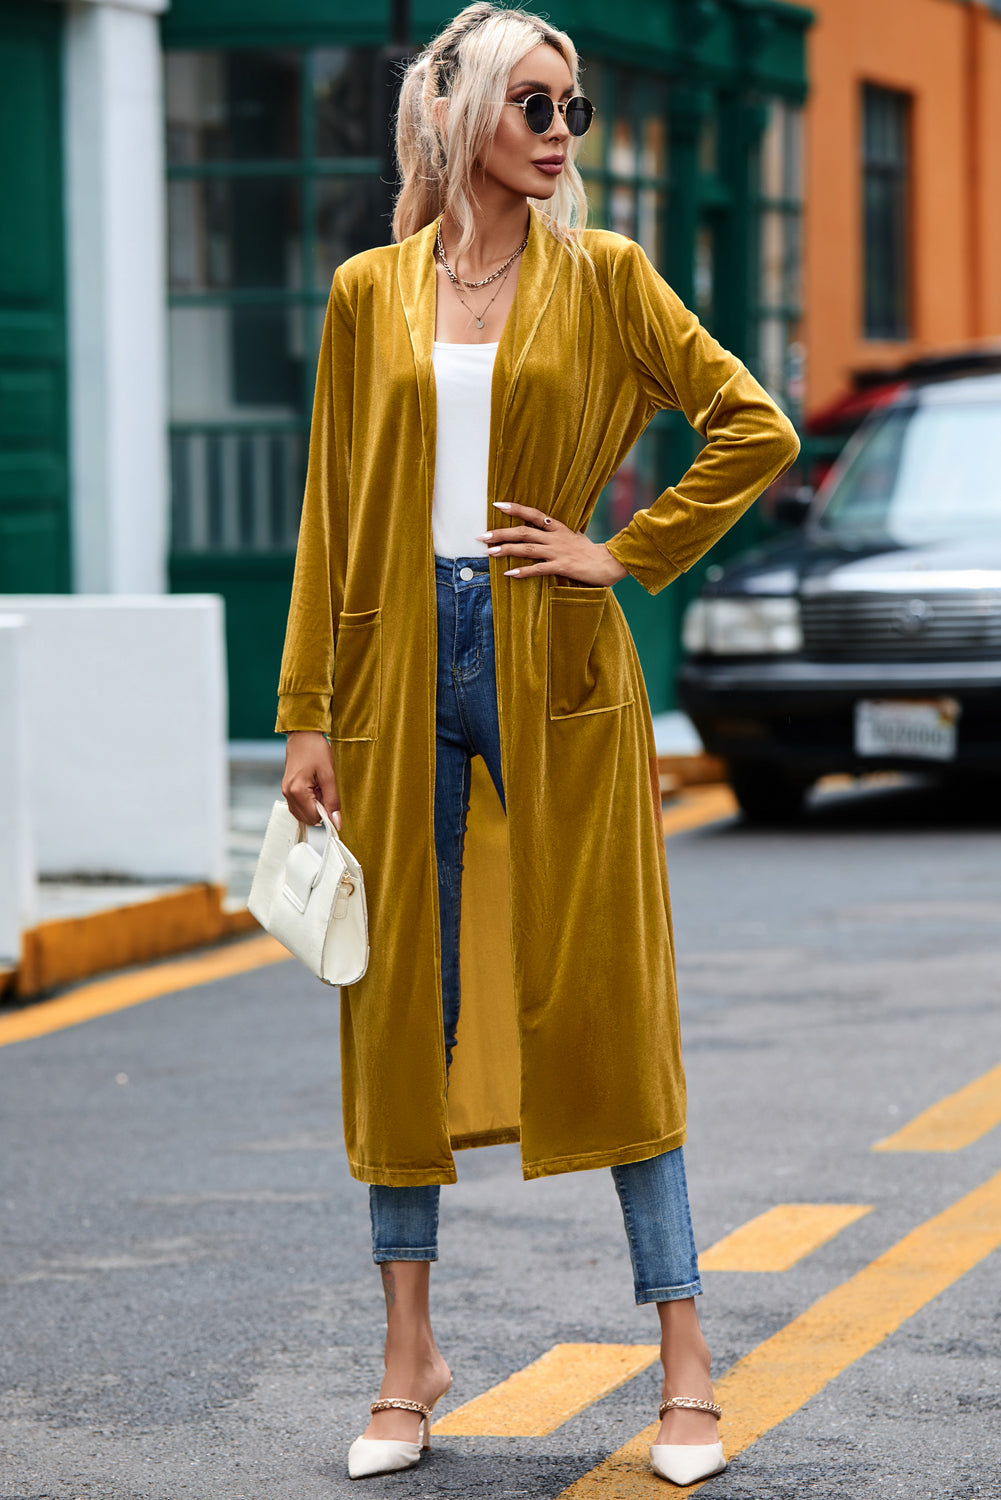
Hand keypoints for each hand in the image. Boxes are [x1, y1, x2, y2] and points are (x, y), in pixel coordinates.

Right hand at [281, 730, 340, 826]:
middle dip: (320, 811)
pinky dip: (308, 802)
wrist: (303, 734)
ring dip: (314, 807)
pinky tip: (315, 789)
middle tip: (326, 792)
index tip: (334, 802)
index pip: (313, 818)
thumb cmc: (315, 750)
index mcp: (297, 791)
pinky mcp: (287, 788)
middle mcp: (288, 794)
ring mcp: (285, 791)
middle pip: (306, 818)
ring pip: (301, 813)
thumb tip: (337, 822)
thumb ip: (333, 801)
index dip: (327, 814)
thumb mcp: (329, 775)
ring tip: (320, 789)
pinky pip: (298, 805)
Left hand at [477, 502, 628, 584]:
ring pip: (527, 548)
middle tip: (482, 536)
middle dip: (501, 533)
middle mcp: (555, 537)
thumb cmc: (591, 552)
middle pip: (523, 531)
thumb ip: (557, 533)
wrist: (609, 563)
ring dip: (506, 550)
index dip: (515, 509)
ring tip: (489, 552)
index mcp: (558, 527)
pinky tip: (509, 573)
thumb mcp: (574, 536)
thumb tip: (545, 528)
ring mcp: (558, 552)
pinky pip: (539, 569)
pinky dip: (523, 571)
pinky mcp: (562, 566)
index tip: (497, 504)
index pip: (533, 514)